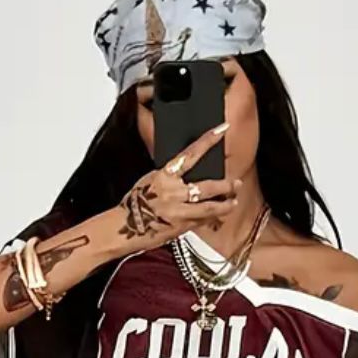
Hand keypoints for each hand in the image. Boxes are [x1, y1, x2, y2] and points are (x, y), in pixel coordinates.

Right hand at [113, 124, 238, 251]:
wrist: (123, 227)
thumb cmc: (134, 204)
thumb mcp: (151, 180)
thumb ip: (171, 176)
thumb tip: (186, 172)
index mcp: (165, 175)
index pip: (190, 153)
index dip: (207, 140)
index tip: (222, 129)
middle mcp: (174, 192)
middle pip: (206, 186)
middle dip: (224, 185)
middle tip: (235, 183)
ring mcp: (179, 211)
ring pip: (209, 207)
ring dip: (224, 205)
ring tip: (233, 203)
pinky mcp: (181, 228)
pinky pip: (201, 222)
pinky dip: (211, 218)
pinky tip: (219, 216)